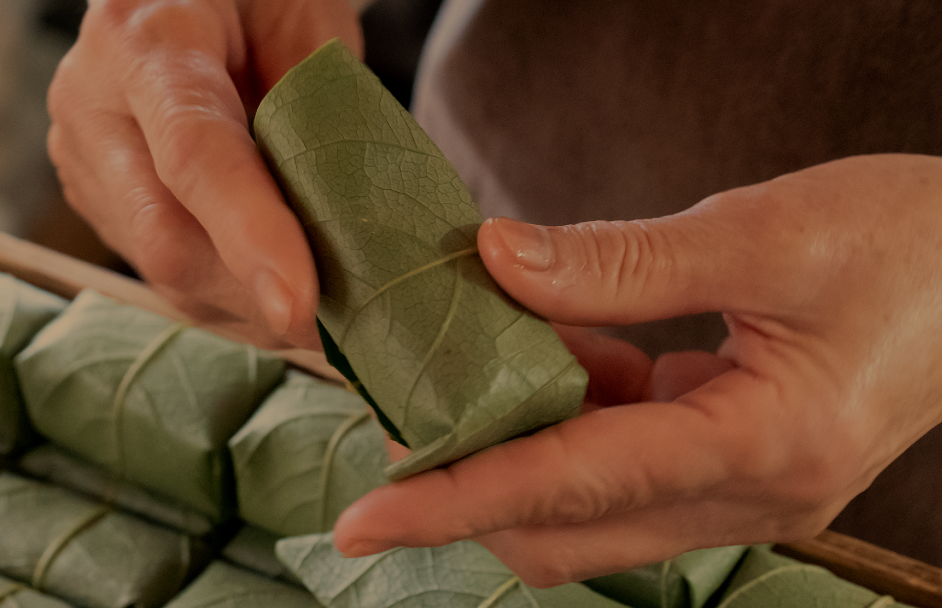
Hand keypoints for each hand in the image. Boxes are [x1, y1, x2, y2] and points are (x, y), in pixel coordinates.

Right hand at [46, 0, 361, 348]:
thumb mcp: (303, 14)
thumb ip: (318, 104)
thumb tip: (342, 222)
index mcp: (141, 40)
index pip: (194, 155)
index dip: (249, 235)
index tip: (301, 303)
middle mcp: (92, 104)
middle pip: (166, 236)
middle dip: (258, 291)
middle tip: (344, 325)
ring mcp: (83, 159)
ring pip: (163, 269)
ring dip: (250, 302)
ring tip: (322, 309)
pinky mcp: (95, 199)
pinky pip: (162, 270)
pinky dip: (229, 292)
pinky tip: (276, 285)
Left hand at [332, 154, 941, 585]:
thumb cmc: (911, 244)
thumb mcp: (767, 234)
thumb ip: (623, 260)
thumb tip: (496, 262)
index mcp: (764, 446)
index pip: (573, 489)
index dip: (456, 500)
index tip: (363, 520)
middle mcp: (750, 496)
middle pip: (565, 528)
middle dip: (469, 481)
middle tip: (404, 400)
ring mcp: (744, 492)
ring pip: (588, 509)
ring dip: (521, 446)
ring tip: (480, 358)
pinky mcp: (736, 467)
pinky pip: (623, 470)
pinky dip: (572, 420)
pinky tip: (564, 348)